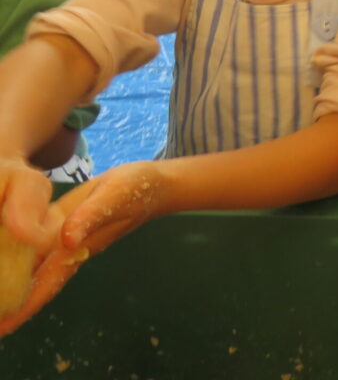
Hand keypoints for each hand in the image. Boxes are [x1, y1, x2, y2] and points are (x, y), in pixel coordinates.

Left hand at [0, 160, 167, 336]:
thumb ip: (92, 216)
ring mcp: (62, 236)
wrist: (149, 183)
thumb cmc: (136, 191)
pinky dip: (14, 254)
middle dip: (12, 303)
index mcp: (78, 248)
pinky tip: (3, 259)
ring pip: (32, 264)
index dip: (26, 305)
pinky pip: (34, 242)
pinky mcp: (60, 222)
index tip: (3, 328)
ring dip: (10, 282)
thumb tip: (68, 240)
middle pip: (36, 281)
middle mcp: (66, 248)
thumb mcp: (115, 198)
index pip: (48, 281)